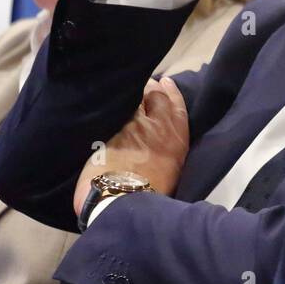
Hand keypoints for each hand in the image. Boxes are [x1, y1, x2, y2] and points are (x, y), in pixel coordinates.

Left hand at [73, 75, 190, 219]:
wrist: (122, 201)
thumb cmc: (151, 194)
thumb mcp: (171, 170)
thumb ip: (168, 150)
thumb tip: (159, 142)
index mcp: (176, 138)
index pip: (176, 105)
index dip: (170, 91)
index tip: (165, 82)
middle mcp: (157, 125)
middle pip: (154, 94)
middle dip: (149, 87)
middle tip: (142, 86)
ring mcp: (132, 123)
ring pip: (132, 97)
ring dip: (130, 93)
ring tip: (124, 93)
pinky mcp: (110, 127)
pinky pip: (113, 107)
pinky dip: (111, 103)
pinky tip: (107, 103)